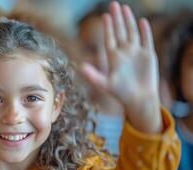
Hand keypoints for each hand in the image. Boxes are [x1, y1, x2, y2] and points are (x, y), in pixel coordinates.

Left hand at [80, 1, 161, 132]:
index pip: (109, 38)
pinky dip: (145, 31)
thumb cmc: (120, 93)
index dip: (108, 27)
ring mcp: (136, 53)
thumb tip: (80, 66)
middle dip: (117, 18)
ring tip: (125, 8)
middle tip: (113, 4)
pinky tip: (142, 21)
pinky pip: (146, 40)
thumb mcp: (104, 84)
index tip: (105, 16)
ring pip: (132, 33)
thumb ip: (92, 75)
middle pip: (120, 31)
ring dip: (129, 21)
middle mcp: (124, 52)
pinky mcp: (148, 56)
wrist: (138, 100)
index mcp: (113, 57)